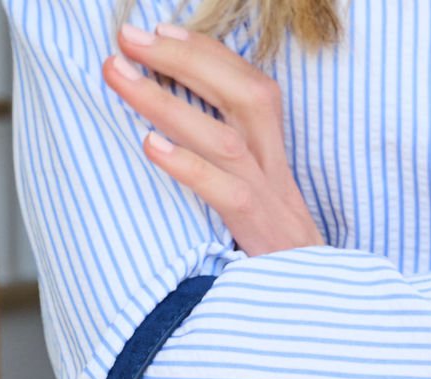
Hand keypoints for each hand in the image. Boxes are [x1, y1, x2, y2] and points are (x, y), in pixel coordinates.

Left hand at [103, 21, 324, 256]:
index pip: (244, 80)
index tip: (158, 30)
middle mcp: (273, 163)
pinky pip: (224, 192)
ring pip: (222, 138)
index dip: (204, 51)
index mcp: (272, 147)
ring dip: (166, 102)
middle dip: (182, 60)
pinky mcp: (257, 230)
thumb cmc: (270, 243)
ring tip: (118, 76)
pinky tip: (150, 144)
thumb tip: (171, 114)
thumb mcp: (256, 190)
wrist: (312, 296)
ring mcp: (267, 196)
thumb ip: (225, 151)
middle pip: (238, 94)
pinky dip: (187, 166)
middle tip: (126, 38)